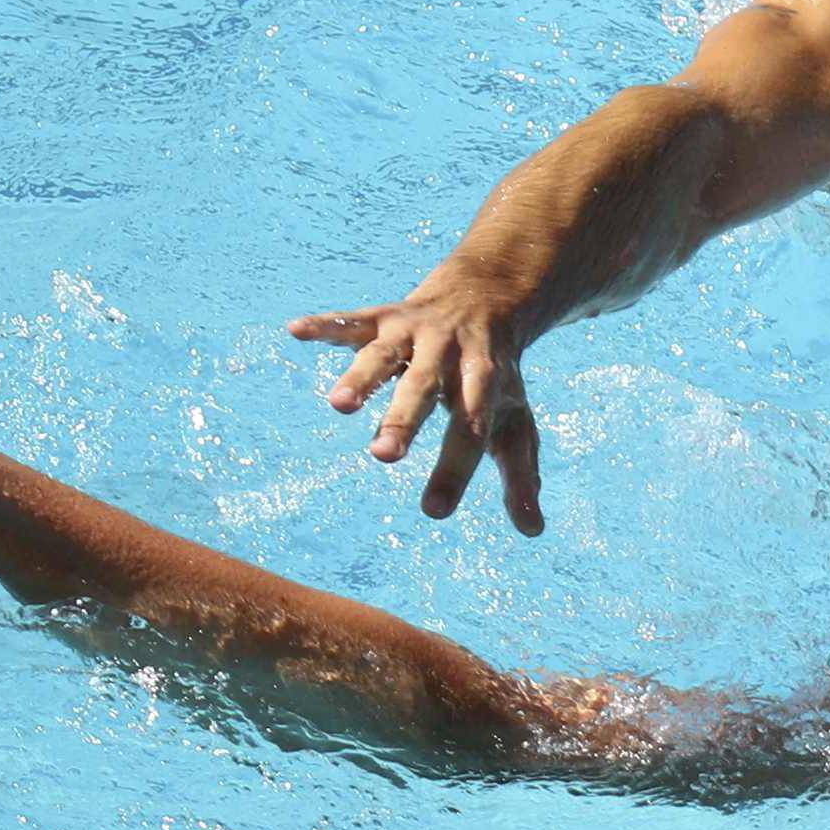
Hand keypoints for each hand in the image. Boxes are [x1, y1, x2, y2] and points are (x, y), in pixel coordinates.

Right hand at [287, 278, 543, 532]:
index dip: (454, 468)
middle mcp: (449, 352)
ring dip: (362, 376)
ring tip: (338, 405)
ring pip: (385, 354)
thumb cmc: (495, 379)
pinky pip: (353, 320)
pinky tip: (296, 330)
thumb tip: (533, 531)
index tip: (435, 511)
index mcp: (485, 381)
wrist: (487, 298)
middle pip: (425, 387)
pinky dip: (326, 325)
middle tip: (384, 457)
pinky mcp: (385, 317)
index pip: (470, 428)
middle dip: (404, 419)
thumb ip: (520, 475)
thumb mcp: (515, 421)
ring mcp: (415, 331)